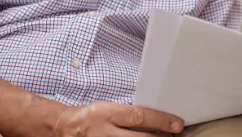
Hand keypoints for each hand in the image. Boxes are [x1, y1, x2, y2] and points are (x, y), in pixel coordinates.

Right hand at [52, 101, 183, 136]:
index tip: (177, 123)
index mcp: (106, 114)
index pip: (139, 116)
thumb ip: (129, 114)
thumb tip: (157, 118)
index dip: (161, 120)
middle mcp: (103, 132)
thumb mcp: (109, 107)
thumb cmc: (91, 116)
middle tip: (172, 135)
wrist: (64, 128)